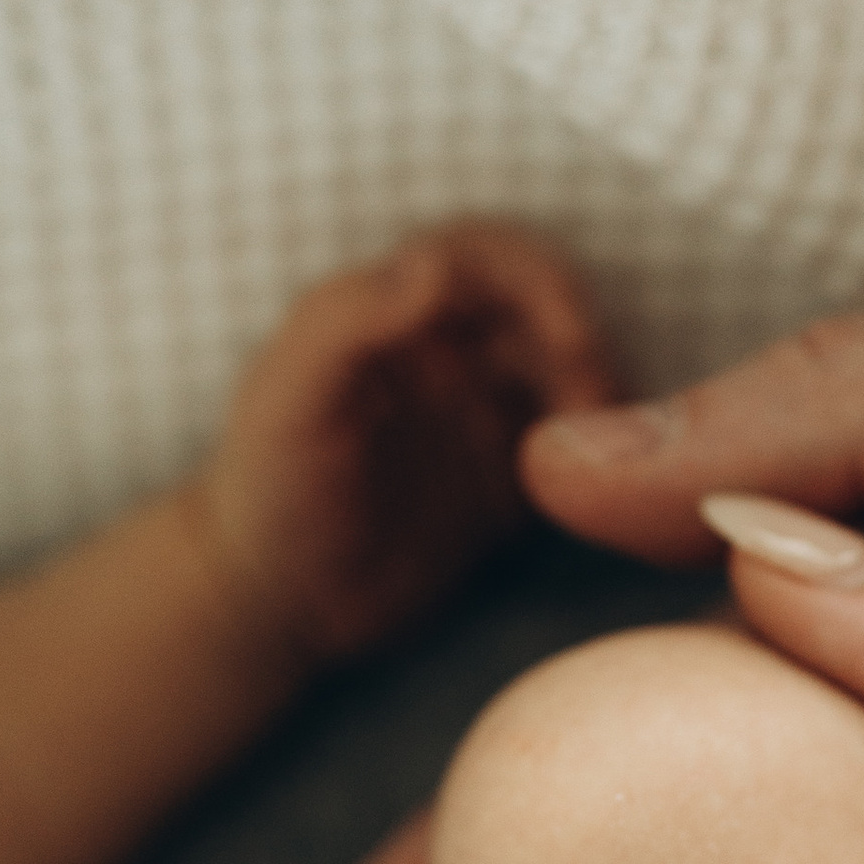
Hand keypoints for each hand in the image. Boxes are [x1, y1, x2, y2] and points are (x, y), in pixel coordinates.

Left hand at [197, 221, 613, 669]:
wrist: (271, 604)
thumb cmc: (266, 489)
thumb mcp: (288, 398)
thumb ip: (349, 320)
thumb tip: (436, 265)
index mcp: (392, 313)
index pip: (483, 259)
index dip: (537, 281)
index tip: (569, 335)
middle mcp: (444, 353)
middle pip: (541, 314)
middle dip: (580, 344)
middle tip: (596, 403)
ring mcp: (479, 419)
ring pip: (565, 380)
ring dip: (593, 400)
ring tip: (597, 454)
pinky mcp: (504, 487)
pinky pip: (571, 456)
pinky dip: (594, 461)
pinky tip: (593, 493)